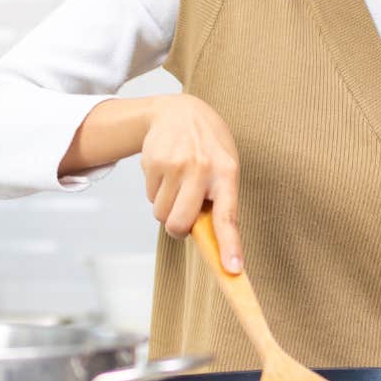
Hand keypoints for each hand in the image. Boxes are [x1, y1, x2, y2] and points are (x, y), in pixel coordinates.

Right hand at [141, 94, 242, 272]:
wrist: (179, 111)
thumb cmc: (208, 148)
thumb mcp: (224, 167)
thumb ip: (219, 201)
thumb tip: (212, 245)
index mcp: (227, 173)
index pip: (228, 216)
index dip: (230, 245)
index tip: (231, 269)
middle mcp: (200, 169)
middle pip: (179, 224)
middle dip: (177, 228)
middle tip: (182, 215)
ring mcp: (174, 164)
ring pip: (161, 214)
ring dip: (166, 207)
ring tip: (177, 183)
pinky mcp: (152, 161)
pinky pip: (149, 197)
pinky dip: (156, 192)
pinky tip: (165, 171)